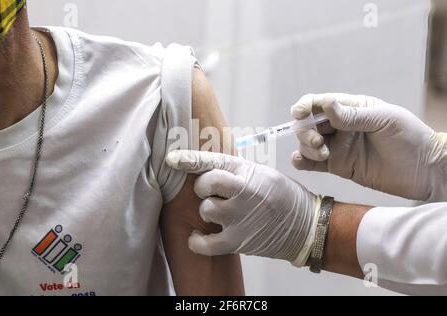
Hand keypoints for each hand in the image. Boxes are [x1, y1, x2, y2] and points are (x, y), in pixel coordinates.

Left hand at [166, 150, 320, 265]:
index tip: (172, 159)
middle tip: (212, 193)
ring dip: (207, 211)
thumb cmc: (283, 197)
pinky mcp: (238, 241)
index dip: (189, 160)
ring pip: (205, 209)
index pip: (213, 161)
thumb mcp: (263, 174)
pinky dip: (197, 241)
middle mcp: (243, 192)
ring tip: (219, 213)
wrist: (306, 226)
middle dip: (203, 187)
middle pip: (204, 184)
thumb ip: (237, 172)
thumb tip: (208, 169)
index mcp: (248, 172)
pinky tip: (199, 236)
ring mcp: (240, 217)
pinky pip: (204, 243)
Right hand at [291, 93, 446, 200]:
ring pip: (307, 143)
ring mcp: (338, 147)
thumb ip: (352, 116)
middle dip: (306, 130)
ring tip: (323, 153)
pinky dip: (301, 161)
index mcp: (352, 108)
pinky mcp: (338, 166)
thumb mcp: (384, 119)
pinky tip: (299, 161)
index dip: (305, 106)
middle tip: (318, 141)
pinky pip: (312, 163)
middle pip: (309, 124)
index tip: (300, 114)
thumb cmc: (410, 137)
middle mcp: (341, 126)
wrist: (424, 170)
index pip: (320, 103)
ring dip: (306, 147)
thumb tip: (325, 104)